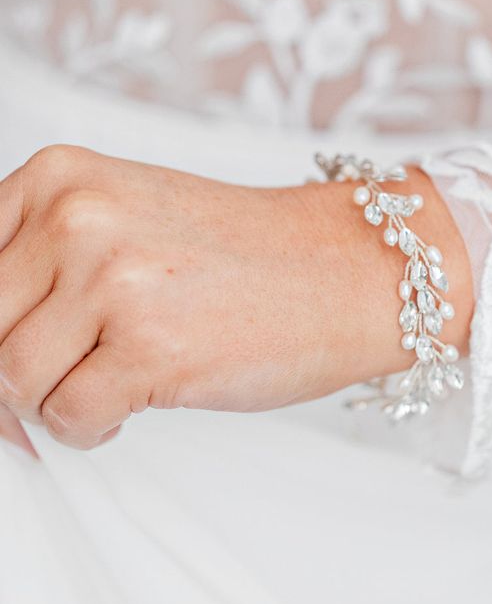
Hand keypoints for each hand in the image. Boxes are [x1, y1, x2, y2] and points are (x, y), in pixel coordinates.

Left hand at [0, 146, 471, 449]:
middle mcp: (78, 219)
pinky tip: (136, 399)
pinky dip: (93, 425)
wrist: (346, 269)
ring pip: (12, 382)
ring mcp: (114, 282)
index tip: (25, 344)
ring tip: (114, 378)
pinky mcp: (151, 349)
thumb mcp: (130, 224)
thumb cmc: (251, 252)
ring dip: (58, 398)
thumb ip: (47, 269)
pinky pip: (67, 419)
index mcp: (62, 177)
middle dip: (18, 369)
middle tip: (68, 375)